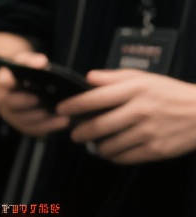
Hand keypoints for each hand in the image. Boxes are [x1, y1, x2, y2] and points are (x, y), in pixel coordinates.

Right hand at [0, 51, 72, 137]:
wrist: (27, 86)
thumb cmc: (25, 72)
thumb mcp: (26, 61)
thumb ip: (31, 60)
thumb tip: (41, 62)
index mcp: (2, 83)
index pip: (2, 83)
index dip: (9, 83)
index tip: (23, 81)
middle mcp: (3, 102)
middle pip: (10, 104)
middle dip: (26, 102)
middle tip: (40, 99)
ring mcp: (12, 116)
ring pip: (23, 121)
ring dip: (41, 118)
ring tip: (60, 114)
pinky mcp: (23, 127)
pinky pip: (34, 130)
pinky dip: (49, 127)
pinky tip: (63, 121)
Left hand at [62, 69, 195, 163]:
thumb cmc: (171, 93)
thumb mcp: (144, 78)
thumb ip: (114, 77)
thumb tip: (88, 77)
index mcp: (135, 90)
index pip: (95, 98)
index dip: (73, 105)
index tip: (61, 109)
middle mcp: (140, 111)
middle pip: (98, 125)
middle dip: (79, 131)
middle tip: (74, 133)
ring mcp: (148, 132)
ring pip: (110, 144)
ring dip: (95, 146)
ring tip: (92, 143)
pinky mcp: (156, 149)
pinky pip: (125, 157)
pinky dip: (113, 156)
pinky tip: (110, 151)